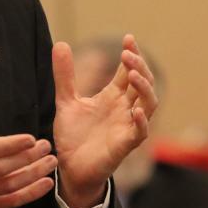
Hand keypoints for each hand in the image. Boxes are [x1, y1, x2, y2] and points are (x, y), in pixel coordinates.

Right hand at [0, 71, 56, 207]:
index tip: (29, 138)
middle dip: (27, 158)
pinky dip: (29, 194)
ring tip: (50, 161)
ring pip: (9, 185)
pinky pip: (9, 202)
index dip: (9, 146)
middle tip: (46, 145)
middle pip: (1, 168)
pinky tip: (44, 184)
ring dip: (32, 174)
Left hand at [52, 34, 158, 207]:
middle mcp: (124, 109)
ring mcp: (127, 126)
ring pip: (148, 104)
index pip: (129, 71)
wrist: (70, 169)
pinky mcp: (125, 145)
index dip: (132, 54)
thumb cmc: (74, 137)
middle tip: (128, 53)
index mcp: (113, 97)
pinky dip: (141, 120)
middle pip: (143, 83)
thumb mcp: (66, 101)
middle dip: (139, 67)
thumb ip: (65, 75)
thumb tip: (59, 43)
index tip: (128, 38)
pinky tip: (135, 109)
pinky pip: (140, 132)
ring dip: (144, 88)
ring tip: (133, 74)